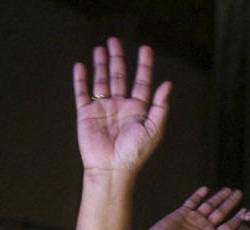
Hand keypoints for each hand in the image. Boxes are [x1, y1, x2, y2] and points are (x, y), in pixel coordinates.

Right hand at [73, 38, 171, 173]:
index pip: (142, 82)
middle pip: (120, 76)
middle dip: (118, 58)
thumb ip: (160, 106)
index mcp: (139, 109)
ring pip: (102, 80)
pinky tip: (81, 66)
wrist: (112, 168)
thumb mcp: (154, 129)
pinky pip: (82, 93)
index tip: (145, 49)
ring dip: (101, 64)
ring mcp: (103, 108)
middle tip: (115, 40)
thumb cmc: (136, 152)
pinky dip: (81, 79)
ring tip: (100, 48)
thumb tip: (168, 84)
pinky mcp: (86, 113)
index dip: (144, 66)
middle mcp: (121, 106)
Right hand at [137, 186, 247, 229]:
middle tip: (239, 192)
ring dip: (218, 197)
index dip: (237, 218)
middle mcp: (204, 228)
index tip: (246, 210)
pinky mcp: (182, 213)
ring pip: (209, 205)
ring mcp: (193, 219)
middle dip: (230, 203)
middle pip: (221, 213)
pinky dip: (198, 195)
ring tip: (228, 188)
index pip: (228, 226)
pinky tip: (206, 188)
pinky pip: (192, 202)